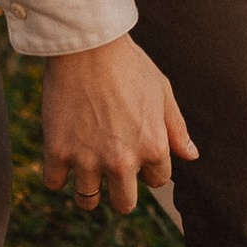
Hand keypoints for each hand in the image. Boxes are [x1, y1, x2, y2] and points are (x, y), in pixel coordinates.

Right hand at [40, 35, 198, 215]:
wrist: (87, 43)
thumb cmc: (129, 63)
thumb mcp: (161, 91)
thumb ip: (176, 128)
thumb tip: (191, 155)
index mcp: (153, 147)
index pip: (157, 180)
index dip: (147, 166)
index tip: (135, 149)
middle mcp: (122, 161)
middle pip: (123, 204)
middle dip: (120, 190)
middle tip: (109, 167)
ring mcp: (88, 159)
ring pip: (88, 201)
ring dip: (88, 188)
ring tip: (85, 166)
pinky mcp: (58, 151)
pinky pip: (54, 184)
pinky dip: (57, 173)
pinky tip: (62, 153)